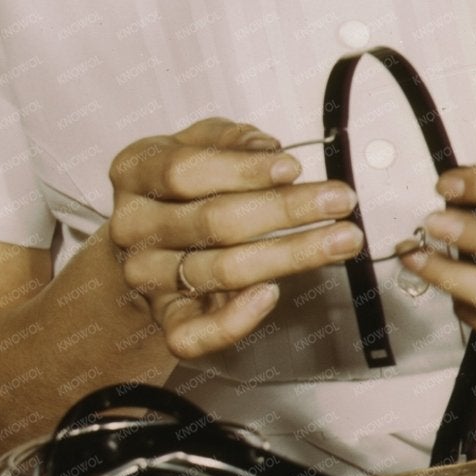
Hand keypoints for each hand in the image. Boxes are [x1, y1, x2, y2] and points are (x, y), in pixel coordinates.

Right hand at [107, 118, 361, 359]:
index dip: (243, 171)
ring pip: (219, 271)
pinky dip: (232, 320)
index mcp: (135, 172)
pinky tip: (272, 294)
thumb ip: (232, 140)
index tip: (294, 168)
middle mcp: (132, 226)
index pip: (184, 171)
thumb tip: (266, 148)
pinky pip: (191, 334)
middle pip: (213, 222)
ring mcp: (145, 275)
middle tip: (342, 201)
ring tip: (342, 240)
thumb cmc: (187, 182)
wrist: (150, 239)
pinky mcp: (164, 317)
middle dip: (287, 210)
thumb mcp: (202, 143)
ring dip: (290, 256)